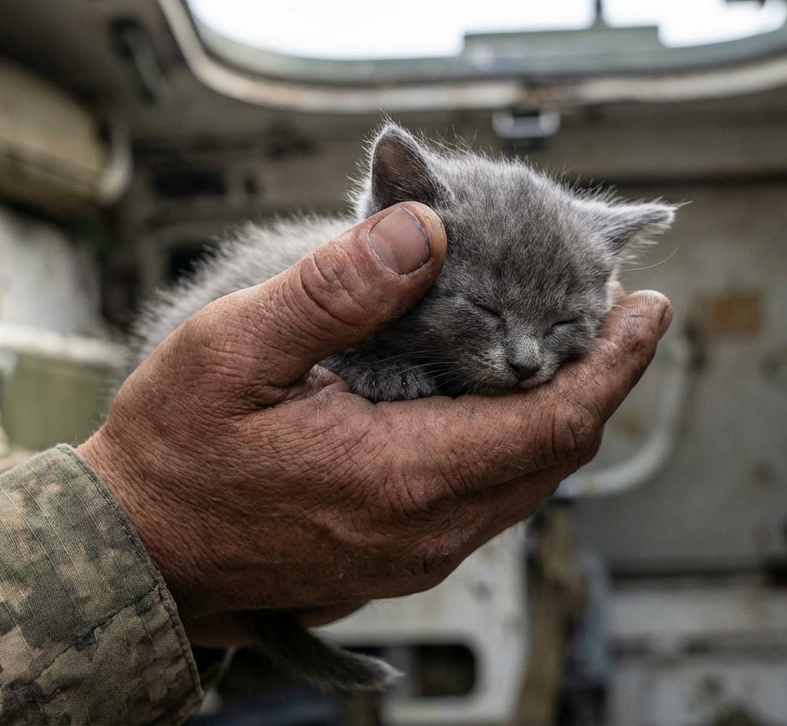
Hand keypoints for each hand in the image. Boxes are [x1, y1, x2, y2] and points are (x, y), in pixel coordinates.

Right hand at [78, 202, 671, 645]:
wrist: (138, 556)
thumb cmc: (174, 453)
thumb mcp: (234, 349)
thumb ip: (335, 290)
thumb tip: (424, 229)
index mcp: (405, 478)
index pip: (555, 423)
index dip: (614, 362)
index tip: (648, 306)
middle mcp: (428, 530)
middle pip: (555, 452)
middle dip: (595, 377)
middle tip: (610, 305)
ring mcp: (417, 552)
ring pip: (526, 479)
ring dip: (557, 409)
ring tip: (566, 338)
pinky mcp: (400, 556)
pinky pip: (486, 497)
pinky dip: (512, 440)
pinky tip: (495, 393)